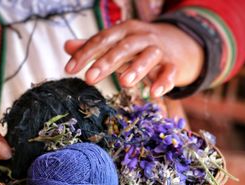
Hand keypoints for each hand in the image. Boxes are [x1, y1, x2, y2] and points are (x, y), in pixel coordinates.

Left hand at [64, 20, 203, 97]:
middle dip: (105, 62)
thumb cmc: (139, 47)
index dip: (85, 54)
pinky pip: (169, 71)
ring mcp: (159, 49)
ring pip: (149, 56)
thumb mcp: (117, 44)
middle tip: (89, 78)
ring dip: (136, 68)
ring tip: (123, 83)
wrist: (177, 44)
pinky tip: (154, 93)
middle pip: (123, 47)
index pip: (102, 40)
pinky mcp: (173, 64)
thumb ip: (94, 47)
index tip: (69, 70)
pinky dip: (163, 81)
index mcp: (124, 31)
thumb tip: (67, 46)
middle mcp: (141, 37)